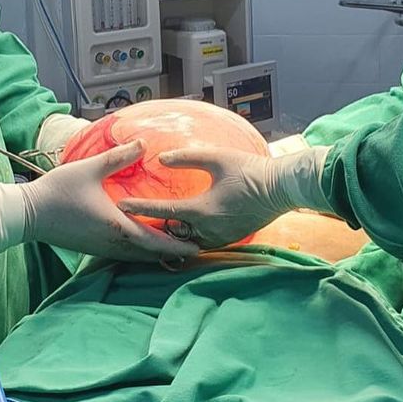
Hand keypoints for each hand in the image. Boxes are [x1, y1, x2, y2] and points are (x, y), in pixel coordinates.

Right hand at [0, 142, 198, 261]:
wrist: (27, 214)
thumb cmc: (58, 191)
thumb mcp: (89, 169)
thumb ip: (118, 157)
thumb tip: (143, 143)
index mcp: (117, 226)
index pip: (155, 242)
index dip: (178, 244)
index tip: (198, 245)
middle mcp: (113, 242)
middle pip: (150, 254)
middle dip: (173, 252)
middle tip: (195, 247)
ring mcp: (102, 248)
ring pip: (137, 257)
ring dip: (156, 253)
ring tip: (177, 246)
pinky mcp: (93, 247)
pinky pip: (124, 254)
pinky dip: (140, 251)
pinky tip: (145, 244)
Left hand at [118, 145, 329, 249]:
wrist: (281, 189)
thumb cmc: (250, 170)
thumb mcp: (216, 158)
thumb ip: (186, 158)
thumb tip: (161, 159)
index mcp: (202, 209)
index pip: (162, 211)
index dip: (139, 207)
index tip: (121, 204)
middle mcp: (207, 229)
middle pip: (169, 234)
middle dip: (150, 229)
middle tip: (130, 220)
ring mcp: (218, 238)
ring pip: (184, 242)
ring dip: (169, 235)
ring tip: (150, 226)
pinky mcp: (227, 240)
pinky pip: (199, 243)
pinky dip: (186, 238)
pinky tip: (178, 230)